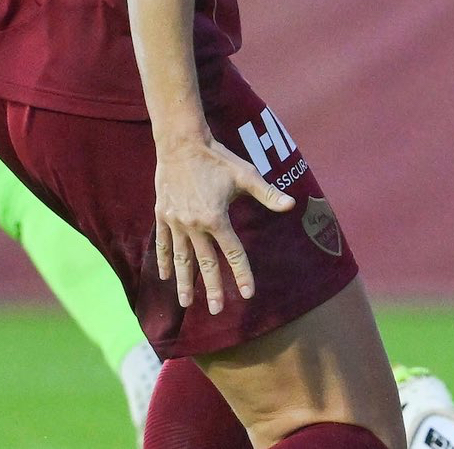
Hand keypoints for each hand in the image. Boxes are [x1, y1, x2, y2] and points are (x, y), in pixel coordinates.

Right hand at [153, 135, 294, 313]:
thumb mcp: (246, 175)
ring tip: (186, 303)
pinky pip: (163, 244)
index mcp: (216, 218)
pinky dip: (165, 260)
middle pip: (205, 263)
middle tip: (217, 310)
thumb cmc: (217, 158)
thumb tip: (291, 204)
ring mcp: (175, 221)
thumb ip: (267, 194)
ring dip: (184, 282)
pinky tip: (166, 276)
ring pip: (182, 258)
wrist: (181, 143)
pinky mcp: (162, 215)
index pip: (233, 253)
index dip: (242, 274)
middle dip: (212, 288)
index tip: (247, 294)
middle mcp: (194, 225)